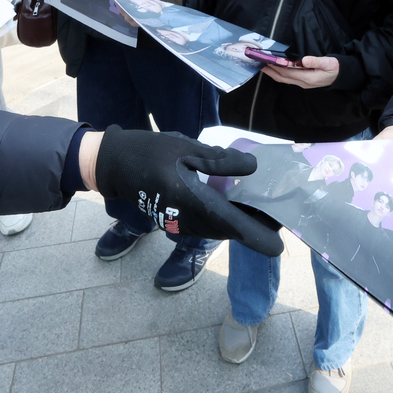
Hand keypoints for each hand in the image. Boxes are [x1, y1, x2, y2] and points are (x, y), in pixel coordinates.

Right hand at [93, 126, 283, 256]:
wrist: (115, 164)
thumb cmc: (150, 152)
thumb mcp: (185, 148)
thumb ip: (218, 159)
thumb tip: (253, 167)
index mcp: (191, 200)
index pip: (231, 224)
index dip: (256, 236)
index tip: (278, 245)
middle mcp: (187, 218)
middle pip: (228, 230)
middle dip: (253, 226)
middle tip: (278, 214)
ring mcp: (180, 223)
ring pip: (218, 229)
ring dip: (239, 223)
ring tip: (263, 208)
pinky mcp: (176, 220)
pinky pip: (207, 225)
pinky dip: (224, 220)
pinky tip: (236, 205)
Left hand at [260, 55, 337, 88]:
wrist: (340, 76)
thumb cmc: (334, 68)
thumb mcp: (328, 63)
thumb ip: (316, 61)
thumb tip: (304, 60)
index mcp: (308, 78)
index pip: (288, 73)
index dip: (277, 67)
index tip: (268, 60)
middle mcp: (302, 82)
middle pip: (282, 78)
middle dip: (270, 71)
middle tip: (260, 63)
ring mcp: (302, 83)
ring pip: (283, 79)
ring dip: (273, 73)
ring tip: (264, 66)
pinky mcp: (302, 81)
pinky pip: (287, 79)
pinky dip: (279, 74)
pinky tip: (275, 69)